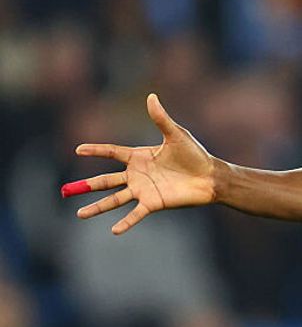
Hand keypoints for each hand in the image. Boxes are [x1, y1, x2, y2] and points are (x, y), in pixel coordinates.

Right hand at [62, 93, 216, 233]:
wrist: (210, 176)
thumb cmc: (194, 154)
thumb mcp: (176, 134)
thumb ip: (161, 118)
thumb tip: (151, 96)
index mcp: (140, 157)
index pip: (112, 153)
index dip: (96, 151)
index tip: (78, 149)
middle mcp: (137, 175)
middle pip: (106, 180)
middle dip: (87, 185)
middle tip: (66, 190)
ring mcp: (143, 190)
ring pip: (114, 199)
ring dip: (97, 207)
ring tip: (80, 214)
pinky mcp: (153, 203)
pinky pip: (136, 213)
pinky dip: (126, 222)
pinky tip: (114, 230)